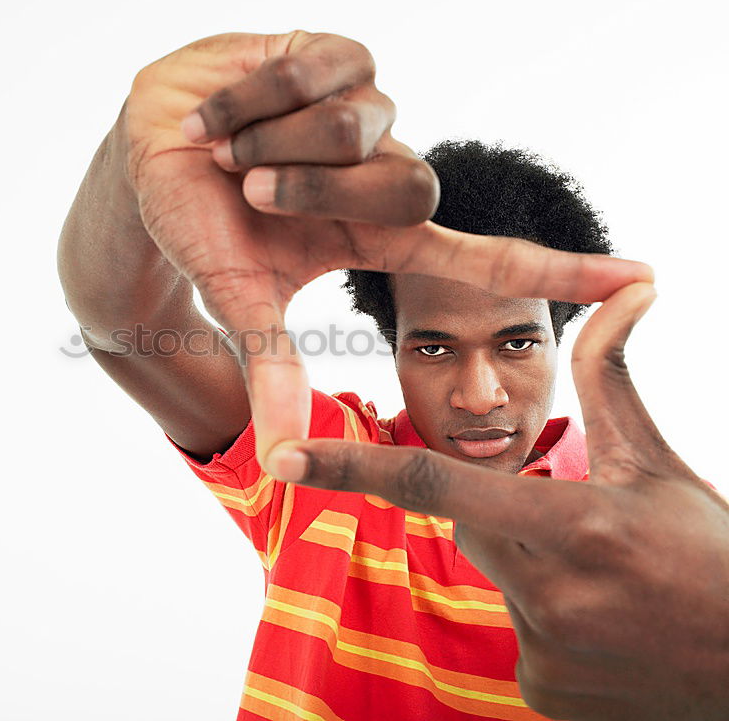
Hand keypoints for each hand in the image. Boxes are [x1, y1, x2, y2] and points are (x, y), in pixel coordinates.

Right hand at [121, 30, 652, 466]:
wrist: (149, 159)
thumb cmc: (202, 230)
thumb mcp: (242, 300)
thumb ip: (273, 370)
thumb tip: (280, 459)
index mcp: (380, 239)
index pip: (487, 257)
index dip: (559, 269)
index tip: (636, 278)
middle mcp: (388, 174)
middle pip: (410, 185)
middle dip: (311, 193)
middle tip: (248, 191)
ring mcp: (368, 114)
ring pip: (356, 124)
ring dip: (269, 146)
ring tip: (228, 152)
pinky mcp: (337, 54)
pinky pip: (316, 70)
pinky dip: (251, 99)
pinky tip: (228, 110)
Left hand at [264, 282, 728, 720]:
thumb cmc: (713, 553)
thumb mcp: (655, 462)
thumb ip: (613, 376)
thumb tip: (632, 288)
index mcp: (574, 525)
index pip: (432, 483)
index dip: (350, 465)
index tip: (282, 458)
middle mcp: (549, 594)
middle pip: (470, 525)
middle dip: (506, 513)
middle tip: (584, 530)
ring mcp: (544, 654)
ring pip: (494, 578)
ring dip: (533, 569)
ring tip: (610, 584)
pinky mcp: (541, 695)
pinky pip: (514, 633)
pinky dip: (545, 619)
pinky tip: (606, 627)